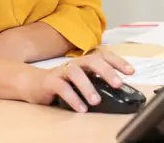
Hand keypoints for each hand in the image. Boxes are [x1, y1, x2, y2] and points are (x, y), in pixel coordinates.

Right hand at [20, 50, 134, 112]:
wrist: (32, 83)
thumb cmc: (61, 83)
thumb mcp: (81, 82)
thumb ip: (95, 83)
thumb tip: (117, 93)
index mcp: (85, 63)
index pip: (103, 56)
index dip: (118, 62)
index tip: (131, 71)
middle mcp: (75, 64)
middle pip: (92, 60)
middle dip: (106, 71)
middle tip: (117, 84)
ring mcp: (62, 71)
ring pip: (76, 73)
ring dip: (88, 86)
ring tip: (96, 101)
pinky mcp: (50, 81)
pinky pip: (62, 87)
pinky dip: (72, 98)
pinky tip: (81, 108)